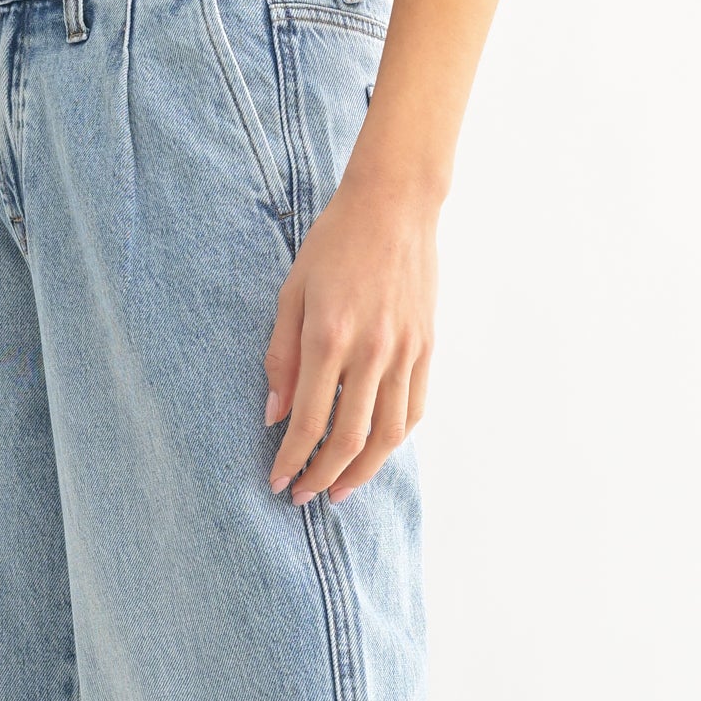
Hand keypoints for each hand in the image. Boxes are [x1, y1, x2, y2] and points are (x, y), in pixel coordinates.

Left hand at [262, 172, 436, 504]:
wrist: (394, 205)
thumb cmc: (334, 243)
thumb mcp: (291, 292)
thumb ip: (281, 356)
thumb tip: (274, 415)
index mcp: (329, 337)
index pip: (309, 420)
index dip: (292, 459)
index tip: (278, 481)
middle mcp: (371, 351)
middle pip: (350, 438)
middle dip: (323, 476)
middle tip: (304, 495)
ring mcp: (405, 351)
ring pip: (389, 434)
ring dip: (363, 471)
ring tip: (341, 489)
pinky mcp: (427, 346)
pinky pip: (414, 409)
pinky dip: (395, 439)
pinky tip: (375, 451)